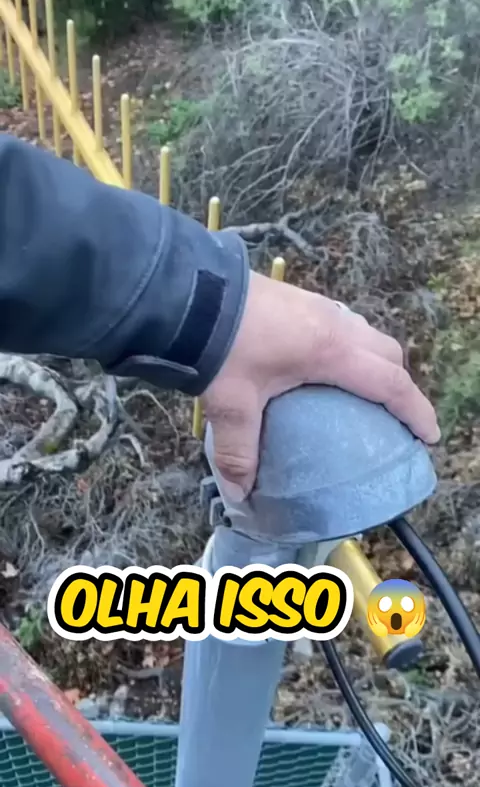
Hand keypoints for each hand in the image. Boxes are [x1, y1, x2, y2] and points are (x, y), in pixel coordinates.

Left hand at [202, 270, 439, 497]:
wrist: (191, 292)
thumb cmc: (220, 347)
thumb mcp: (231, 404)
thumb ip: (239, 452)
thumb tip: (240, 494)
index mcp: (330, 351)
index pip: (390, 382)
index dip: (415, 410)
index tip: (429, 435)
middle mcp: (334, 324)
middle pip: (387, 353)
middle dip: (400, 385)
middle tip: (395, 417)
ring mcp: (318, 307)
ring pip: (367, 334)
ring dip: (376, 362)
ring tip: (364, 393)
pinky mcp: (299, 300)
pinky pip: (344, 325)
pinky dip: (353, 348)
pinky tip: (325, 366)